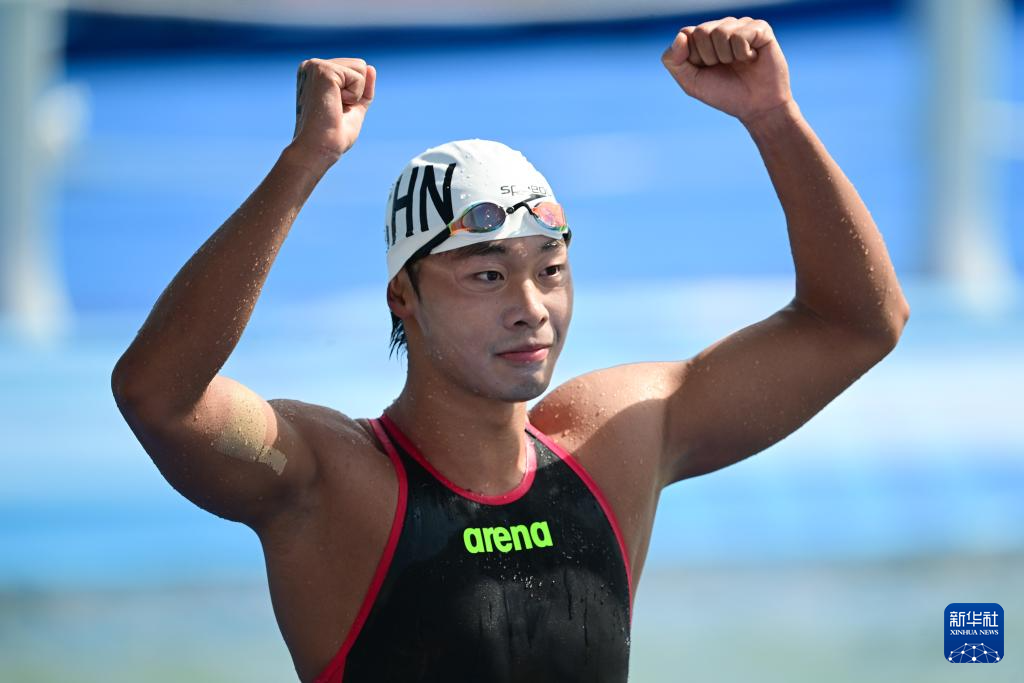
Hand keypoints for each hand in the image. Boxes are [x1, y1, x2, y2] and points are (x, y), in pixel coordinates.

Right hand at [289, 57, 375, 169]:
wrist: (319, 148)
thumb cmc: (333, 134)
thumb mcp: (353, 107)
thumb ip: (362, 88)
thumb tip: (371, 68)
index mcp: (316, 73)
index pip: (354, 70)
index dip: (355, 94)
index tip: (336, 110)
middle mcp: (312, 65)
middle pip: (359, 65)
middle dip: (357, 92)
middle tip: (336, 109)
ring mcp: (315, 65)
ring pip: (360, 67)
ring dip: (355, 93)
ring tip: (335, 106)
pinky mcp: (322, 69)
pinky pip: (358, 77)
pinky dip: (353, 96)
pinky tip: (335, 104)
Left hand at [660, 17, 792, 124]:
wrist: (756, 107)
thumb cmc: (724, 93)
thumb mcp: (691, 82)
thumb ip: (675, 61)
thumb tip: (681, 36)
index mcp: (703, 37)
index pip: (686, 33)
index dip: (693, 57)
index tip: (706, 69)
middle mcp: (722, 26)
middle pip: (701, 31)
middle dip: (709, 57)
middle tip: (724, 67)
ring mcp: (741, 25)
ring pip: (720, 32)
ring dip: (727, 57)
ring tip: (738, 63)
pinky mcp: (760, 28)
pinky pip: (740, 35)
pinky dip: (743, 54)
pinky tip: (751, 58)